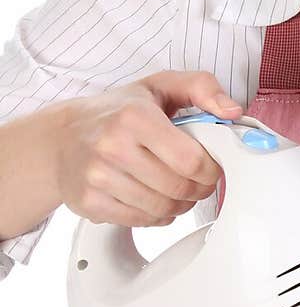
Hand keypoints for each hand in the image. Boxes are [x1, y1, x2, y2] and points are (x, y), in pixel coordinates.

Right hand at [55, 70, 241, 227]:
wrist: (60, 138)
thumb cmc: (115, 112)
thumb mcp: (159, 85)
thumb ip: (201, 87)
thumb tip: (232, 110)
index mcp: (135, 116)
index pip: (191, 160)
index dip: (210, 169)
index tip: (211, 165)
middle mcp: (113, 146)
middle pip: (179, 188)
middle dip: (198, 188)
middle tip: (198, 180)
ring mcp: (98, 177)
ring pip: (163, 210)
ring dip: (180, 205)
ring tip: (177, 188)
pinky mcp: (90, 202)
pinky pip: (141, 221)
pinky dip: (157, 216)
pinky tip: (155, 198)